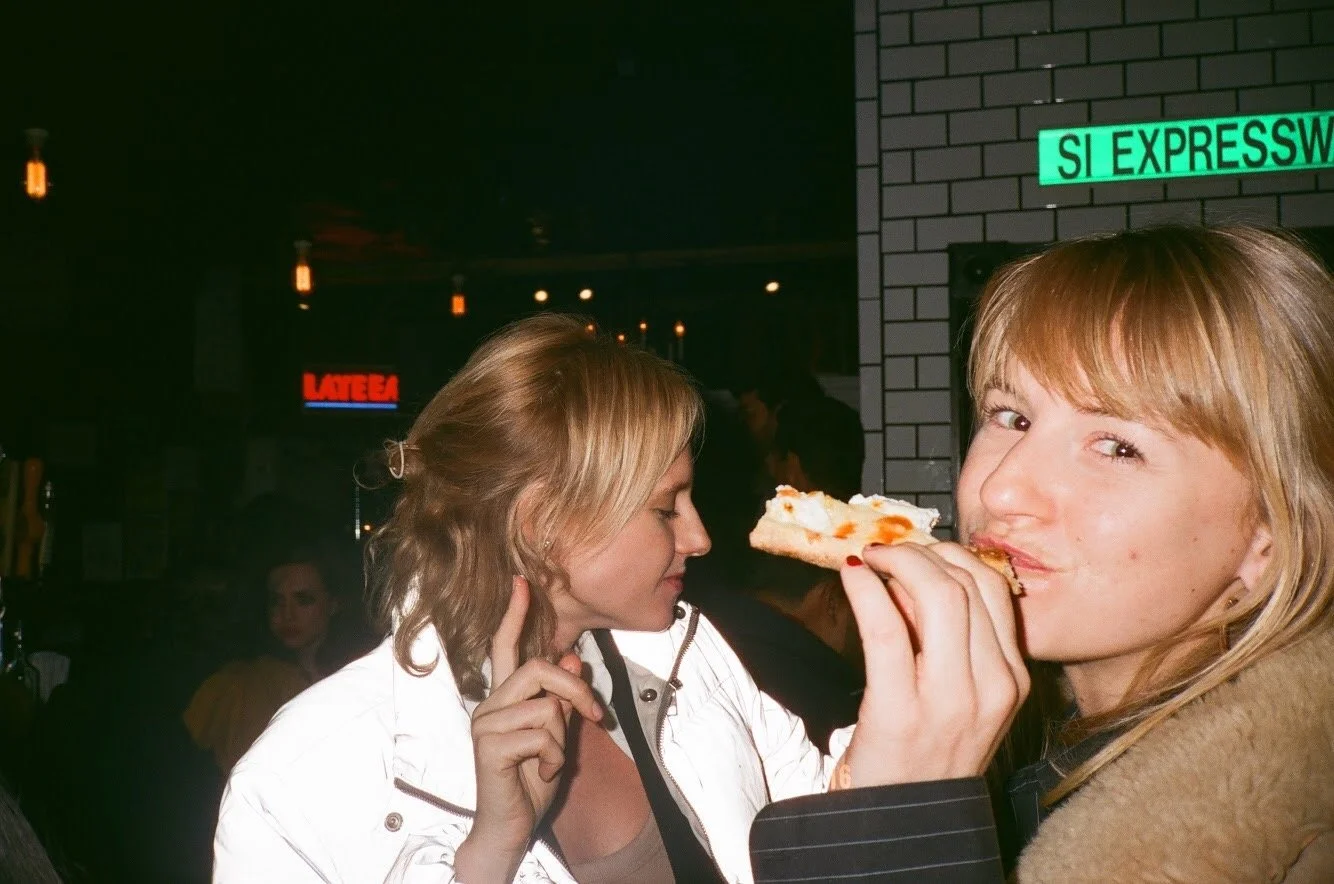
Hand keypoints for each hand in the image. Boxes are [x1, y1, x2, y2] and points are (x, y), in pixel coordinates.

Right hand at [454, 577, 602, 882]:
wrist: (511, 827)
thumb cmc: (531, 781)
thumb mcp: (557, 735)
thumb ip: (562, 700)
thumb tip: (573, 658)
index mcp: (504, 698)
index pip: (505, 648)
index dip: (514, 615)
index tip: (521, 582)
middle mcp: (489, 705)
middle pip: (538, 669)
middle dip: (577, 690)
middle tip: (597, 717)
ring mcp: (486, 725)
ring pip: (547, 706)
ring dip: (562, 739)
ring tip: (549, 761)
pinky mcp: (490, 747)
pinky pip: (543, 735)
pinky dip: (554, 757)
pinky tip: (541, 773)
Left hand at [834, 542, 1027, 788]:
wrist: (902, 822)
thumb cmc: (925, 750)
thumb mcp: (960, 694)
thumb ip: (945, 637)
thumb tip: (910, 575)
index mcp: (1011, 679)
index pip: (994, 589)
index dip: (952, 555)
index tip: (919, 551)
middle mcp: (993, 687)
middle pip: (967, 583)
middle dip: (922, 553)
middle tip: (886, 551)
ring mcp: (951, 701)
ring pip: (938, 595)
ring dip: (897, 562)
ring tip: (869, 560)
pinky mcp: (901, 712)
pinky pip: (887, 629)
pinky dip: (865, 590)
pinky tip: (852, 575)